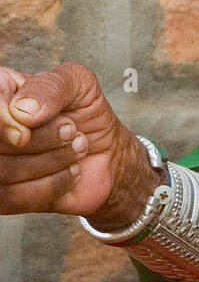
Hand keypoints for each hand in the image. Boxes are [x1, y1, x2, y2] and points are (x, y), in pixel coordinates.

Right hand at [0, 61, 133, 216]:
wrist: (106, 153)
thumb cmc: (86, 112)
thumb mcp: (79, 83)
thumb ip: (50, 87)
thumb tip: (22, 111)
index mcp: (0, 91)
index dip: (2, 123)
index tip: (26, 133)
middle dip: (40, 141)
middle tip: (72, 131)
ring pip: (2, 172)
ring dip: (50, 162)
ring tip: (77, 148)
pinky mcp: (5, 195)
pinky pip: (14, 198)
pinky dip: (51, 186)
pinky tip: (71, 172)